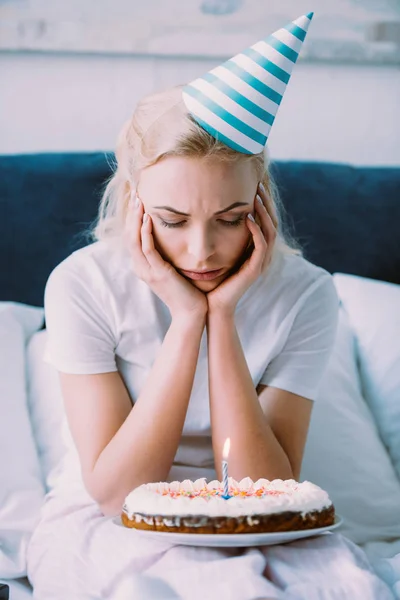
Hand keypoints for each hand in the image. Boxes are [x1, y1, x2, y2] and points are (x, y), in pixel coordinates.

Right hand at [124, 194, 207, 320]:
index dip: (132, 217)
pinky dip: (145, 233)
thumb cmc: (188, 292)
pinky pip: (147, 250)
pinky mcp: (158, 273)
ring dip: (135, 218)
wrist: (192, 313)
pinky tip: (147, 219)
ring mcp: (147, 271)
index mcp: (143, 266)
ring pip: (134, 240)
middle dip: (131, 213)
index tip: (137, 199)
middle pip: (128, 235)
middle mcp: (141, 268)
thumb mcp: (174, 270)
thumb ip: (169, 256)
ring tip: (138, 200)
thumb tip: (175, 237)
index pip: (132, 237)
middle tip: (135, 193)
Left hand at [206, 183, 276, 315]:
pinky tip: (248, 218)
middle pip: (273, 223)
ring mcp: (260, 263)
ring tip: (256, 197)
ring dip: (264, 213)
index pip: (267, 222)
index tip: (254, 185)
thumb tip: (214, 213)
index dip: (263, 204)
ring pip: (270, 232)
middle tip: (259, 185)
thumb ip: (223, 236)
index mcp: (257, 251)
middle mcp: (262, 256)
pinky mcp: (254, 270)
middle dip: (266, 203)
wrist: (213, 305)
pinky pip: (260, 246)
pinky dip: (256, 230)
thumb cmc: (213, 280)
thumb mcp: (220, 252)